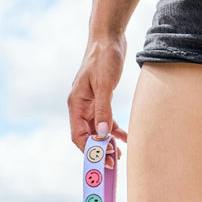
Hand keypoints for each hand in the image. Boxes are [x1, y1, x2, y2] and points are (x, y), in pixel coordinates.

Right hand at [68, 35, 128, 165]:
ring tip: (118, 155)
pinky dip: (115, 131)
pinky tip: (125, 138)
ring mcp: (91, 105)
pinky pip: (107, 121)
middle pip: (87, 136)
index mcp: (76, 104)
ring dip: (107, 144)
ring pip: (97, 131)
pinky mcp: (102, 101)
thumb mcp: (104, 84)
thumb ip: (103, 109)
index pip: (78, 135)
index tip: (100, 160)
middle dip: (98, 150)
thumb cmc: (103, 57)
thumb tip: (103, 133)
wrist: (109, 38)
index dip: (88, 150)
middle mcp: (81, 107)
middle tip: (112, 163)